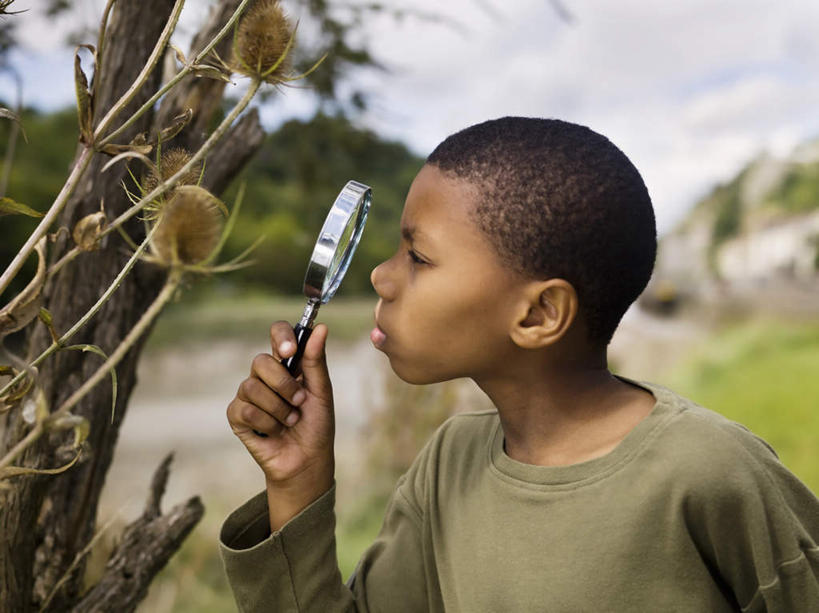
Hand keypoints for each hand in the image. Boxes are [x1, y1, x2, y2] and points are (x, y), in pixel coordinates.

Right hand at [227, 322, 334, 492]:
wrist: (307, 460)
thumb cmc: (316, 425)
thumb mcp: (321, 392)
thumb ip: (316, 360)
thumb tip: (321, 327)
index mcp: (288, 364)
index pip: (278, 334)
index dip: (281, 337)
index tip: (290, 351)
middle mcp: (265, 376)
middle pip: (260, 361)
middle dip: (283, 384)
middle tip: (299, 401)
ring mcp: (248, 395)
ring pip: (252, 387)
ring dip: (279, 409)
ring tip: (290, 421)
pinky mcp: (237, 416)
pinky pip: (246, 410)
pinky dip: (267, 424)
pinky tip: (275, 431)